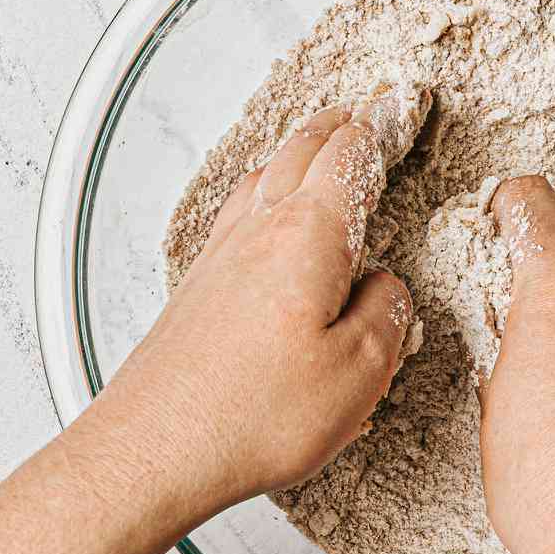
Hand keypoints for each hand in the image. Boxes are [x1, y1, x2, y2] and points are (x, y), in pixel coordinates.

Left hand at [82, 109, 413, 542]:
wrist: (150, 450)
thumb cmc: (250, 416)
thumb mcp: (359, 374)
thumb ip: (388, 315)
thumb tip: (388, 286)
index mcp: (309, 236)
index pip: (351, 157)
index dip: (384, 123)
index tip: (403, 103)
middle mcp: (261, 229)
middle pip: (302, 150)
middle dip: (341, 123)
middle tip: (367, 110)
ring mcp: (223, 254)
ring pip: (265, 173)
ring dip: (299, 148)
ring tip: (320, 144)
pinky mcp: (199, 286)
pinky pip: (238, 209)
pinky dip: (264, 187)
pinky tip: (261, 208)